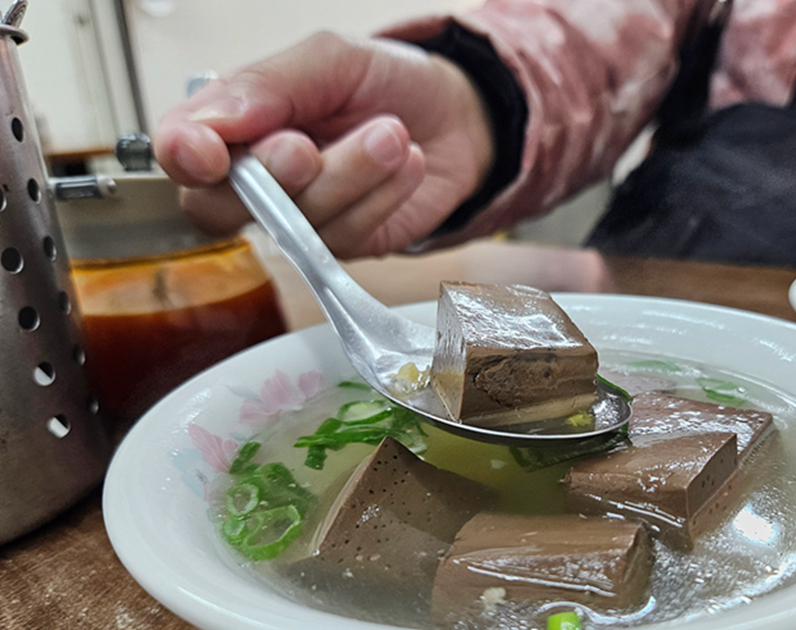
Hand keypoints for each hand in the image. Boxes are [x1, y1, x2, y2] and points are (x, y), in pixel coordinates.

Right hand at [153, 32, 495, 257]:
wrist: (457, 118)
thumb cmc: (385, 85)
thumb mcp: (329, 60)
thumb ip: (268, 84)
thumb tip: (214, 121)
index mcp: (234, 123)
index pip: (180, 151)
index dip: (184, 156)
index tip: (209, 153)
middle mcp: (256, 179)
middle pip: (219, 208)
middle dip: (269, 179)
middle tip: (307, 148)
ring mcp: (298, 219)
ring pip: (292, 224)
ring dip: (347, 177)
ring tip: (391, 136)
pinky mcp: (342, 245)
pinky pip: (344, 236)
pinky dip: (379, 196)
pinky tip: (407, 165)